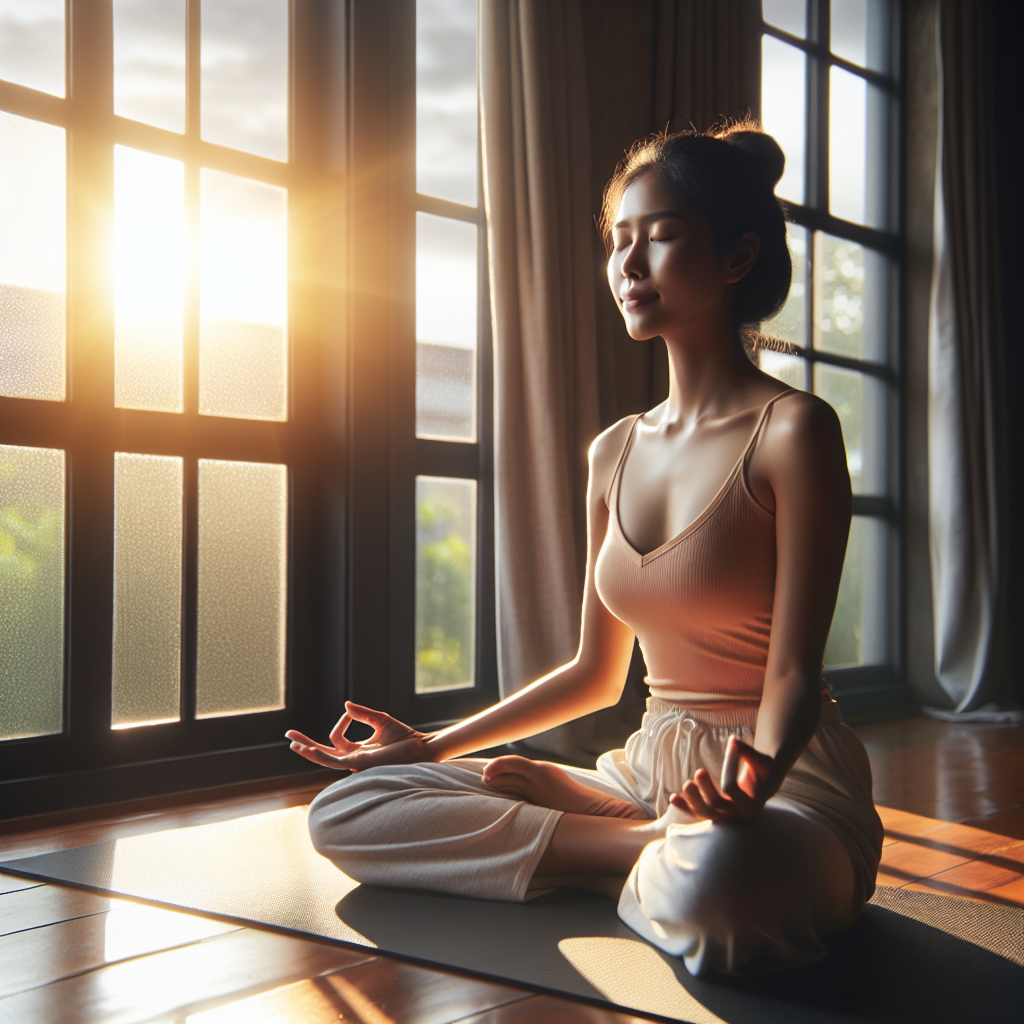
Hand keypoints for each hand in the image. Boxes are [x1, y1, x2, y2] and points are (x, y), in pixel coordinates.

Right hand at [285, 702, 430, 771]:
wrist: (421, 748)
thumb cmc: (406, 737)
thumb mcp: (381, 721)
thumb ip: (363, 714)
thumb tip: (345, 705)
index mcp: (359, 750)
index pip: (337, 739)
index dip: (340, 722)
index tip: (348, 711)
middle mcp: (355, 759)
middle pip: (324, 753)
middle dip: (306, 744)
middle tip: (289, 735)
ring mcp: (355, 763)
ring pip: (325, 759)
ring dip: (308, 751)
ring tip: (293, 744)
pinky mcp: (359, 764)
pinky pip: (334, 761)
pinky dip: (320, 755)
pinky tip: (308, 749)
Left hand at [669, 735, 775, 822]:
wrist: (762, 789)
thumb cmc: (762, 772)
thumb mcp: (761, 762)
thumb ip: (748, 752)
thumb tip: (733, 740)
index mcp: (751, 805)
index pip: (732, 788)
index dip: (729, 765)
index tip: (732, 743)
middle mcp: (736, 815)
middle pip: (714, 805)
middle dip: (705, 789)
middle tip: (699, 771)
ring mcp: (723, 818)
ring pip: (703, 813)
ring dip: (691, 800)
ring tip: (687, 783)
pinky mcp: (713, 816)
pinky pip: (696, 815)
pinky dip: (684, 808)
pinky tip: (673, 798)